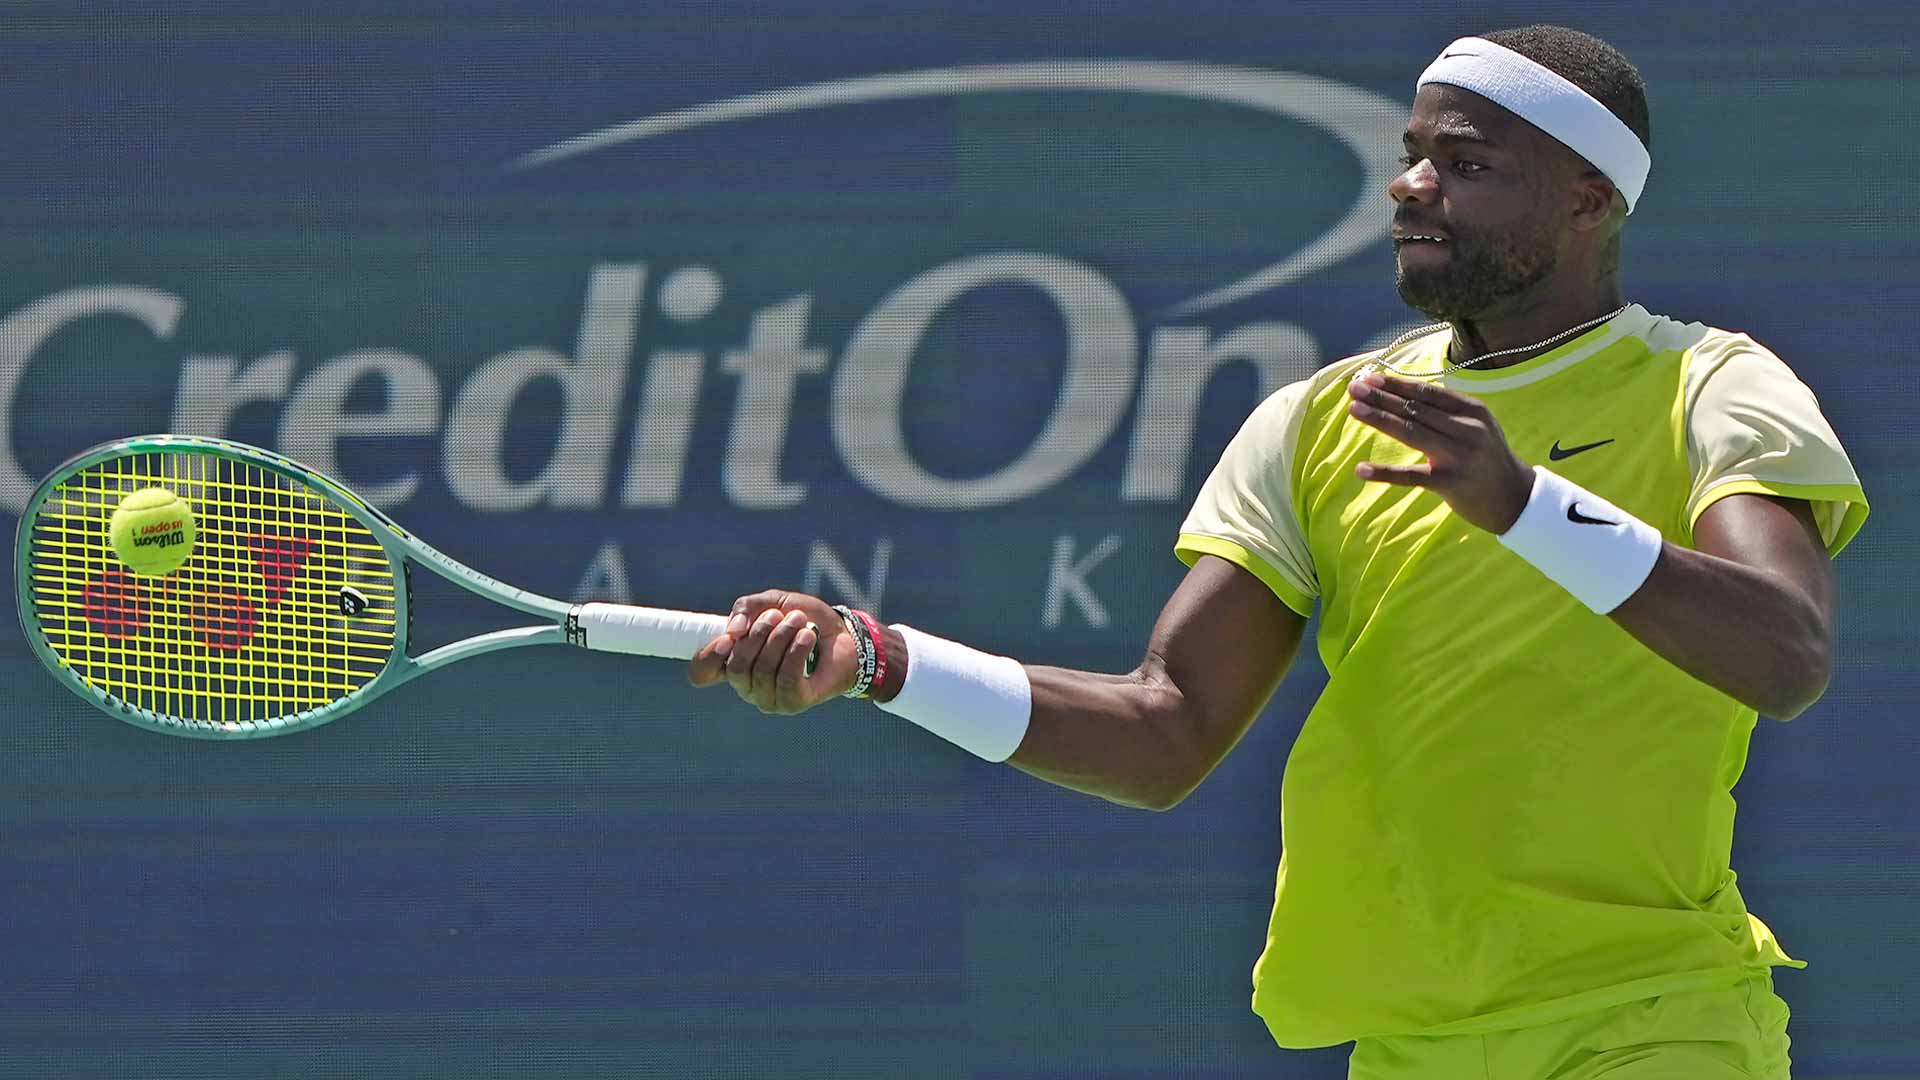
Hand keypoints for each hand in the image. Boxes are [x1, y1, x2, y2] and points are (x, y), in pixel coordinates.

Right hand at [687, 589, 859, 713]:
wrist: (844, 636)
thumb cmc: (804, 621)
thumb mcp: (774, 603)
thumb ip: (747, 608)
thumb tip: (733, 631)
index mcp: (734, 662)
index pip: (701, 672)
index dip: (708, 655)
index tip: (730, 636)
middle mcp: (747, 686)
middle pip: (736, 666)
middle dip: (759, 634)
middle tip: (781, 616)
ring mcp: (768, 699)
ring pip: (763, 670)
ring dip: (782, 638)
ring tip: (800, 621)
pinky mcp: (793, 704)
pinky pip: (786, 679)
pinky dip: (797, 651)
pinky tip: (807, 637)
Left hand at [1345, 371, 1534, 533]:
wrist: (1516, 497)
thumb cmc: (1487, 458)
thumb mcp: (1476, 426)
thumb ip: (1447, 411)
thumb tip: (1405, 393)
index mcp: (1472, 410)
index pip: (1427, 392)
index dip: (1397, 384)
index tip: (1372, 377)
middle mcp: (1466, 429)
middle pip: (1415, 409)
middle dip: (1382, 396)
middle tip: (1354, 387)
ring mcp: (1458, 456)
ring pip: (1411, 433)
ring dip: (1380, 419)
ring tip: (1354, 409)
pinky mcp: (1449, 482)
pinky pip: (1411, 476)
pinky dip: (1384, 473)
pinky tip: (1361, 469)